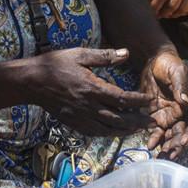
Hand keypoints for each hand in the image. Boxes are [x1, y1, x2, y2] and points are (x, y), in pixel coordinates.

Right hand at [29, 47, 153, 136]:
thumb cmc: (56, 64)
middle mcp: (89, 107)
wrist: (32, 82)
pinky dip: (110, 133)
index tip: (151, 101)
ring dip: (127, 130)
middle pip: (120, 118)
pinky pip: (96, 132)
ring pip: (109, 129)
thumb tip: (126, 53)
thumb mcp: (80, 54)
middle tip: (154, 122)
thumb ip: (104, 56)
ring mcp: (81, 117)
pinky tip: (116, 131)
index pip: (122, 98)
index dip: (139, 101)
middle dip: (139, 120)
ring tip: (140, 129)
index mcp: (93, 88)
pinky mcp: (74, 124)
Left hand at [141, 48, 187, 158]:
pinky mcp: (153, 116)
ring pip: (168, 137)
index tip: (185, 141)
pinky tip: (149, 145)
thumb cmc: (170, 64)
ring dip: (165, 148)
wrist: (154, 61)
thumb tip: (185, 101)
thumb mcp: (177, 71)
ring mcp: (166, 117)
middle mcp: (180, 114)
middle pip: (181, 135)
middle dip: (176, 146)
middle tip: (169, 155)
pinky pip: (154, 131)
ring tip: (160, 157)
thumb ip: (180, 86)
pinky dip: (153, 139)